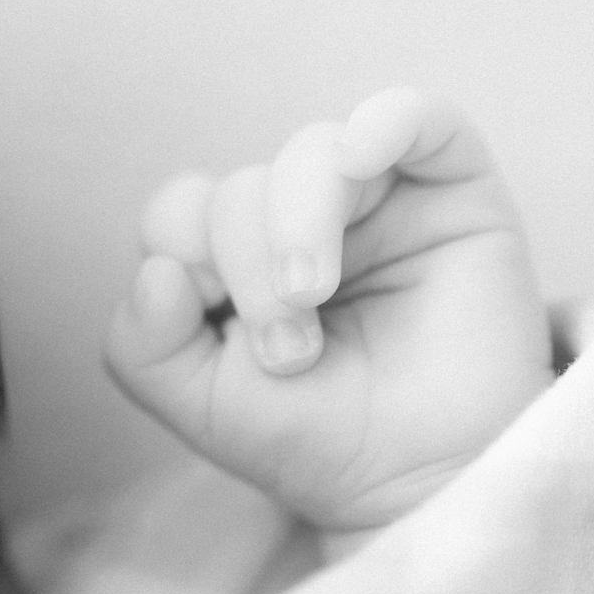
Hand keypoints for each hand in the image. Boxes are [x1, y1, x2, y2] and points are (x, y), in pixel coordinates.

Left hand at [104, 88, 553, 535]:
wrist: (430, 477)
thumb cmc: (321, 439)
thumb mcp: (202, 407)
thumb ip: (142, 347)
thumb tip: (156, 270)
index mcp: (235, 260)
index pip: (181, 212)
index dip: (184, 257)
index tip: (221, 333)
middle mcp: (299, 218)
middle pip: (239, 189)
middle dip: (247, 270)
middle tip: (289, 354)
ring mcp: (376, 198)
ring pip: (310, 153)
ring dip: (297, 224)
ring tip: (314, 300)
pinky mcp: (451, 188)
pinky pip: (416, 116)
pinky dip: (383, 122)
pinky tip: (360, 158)